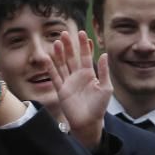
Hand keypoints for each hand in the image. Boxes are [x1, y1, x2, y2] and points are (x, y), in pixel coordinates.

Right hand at [47, 31, 110, 149]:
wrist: (88, 122)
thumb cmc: (99, 106)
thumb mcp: (106, 88)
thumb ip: (103, 71)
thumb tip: (104, 54)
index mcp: (89, 74)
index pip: (85, 56)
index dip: (84, 46)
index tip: (82, 34)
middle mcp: (77, 76)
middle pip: (71, 57)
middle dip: (69, 45)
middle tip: (65, 33)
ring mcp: (68, 82)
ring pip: (62, 64)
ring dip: (59, 53)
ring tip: (56, 42)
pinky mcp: (60, 90)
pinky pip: (54, 76)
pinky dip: (50, 67)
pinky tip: (47, 58)